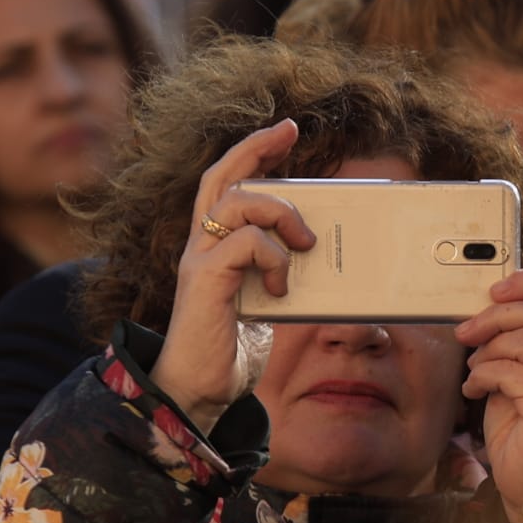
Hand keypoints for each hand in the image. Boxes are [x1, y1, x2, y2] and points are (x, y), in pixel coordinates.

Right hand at [150, 120, 315, 432]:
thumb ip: (283, 273)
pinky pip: (244, 243)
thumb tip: (323, 254)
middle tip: (289, 132)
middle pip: (222, 177)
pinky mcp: (206, 280)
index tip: (284, 130)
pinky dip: (273, 257)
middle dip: (256, 147)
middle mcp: (201, 246)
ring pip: (238, 203)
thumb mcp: (269, 302)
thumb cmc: (230, 351)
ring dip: (281, 214)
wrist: (198, 393)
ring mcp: (200, 260)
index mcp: (214, 246)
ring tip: (303, 246)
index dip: (252, 151)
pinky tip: (282, 287)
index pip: (228, 183)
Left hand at [454, 269, 522, 522]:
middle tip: (466, 331)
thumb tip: (488, 305)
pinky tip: (475, 391)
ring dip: (489, 350)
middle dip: (496, 316)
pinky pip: (512, 370)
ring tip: (475, 369)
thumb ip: (519, 337)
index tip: (497, 288)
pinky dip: (484, 376)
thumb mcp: (522, 370)